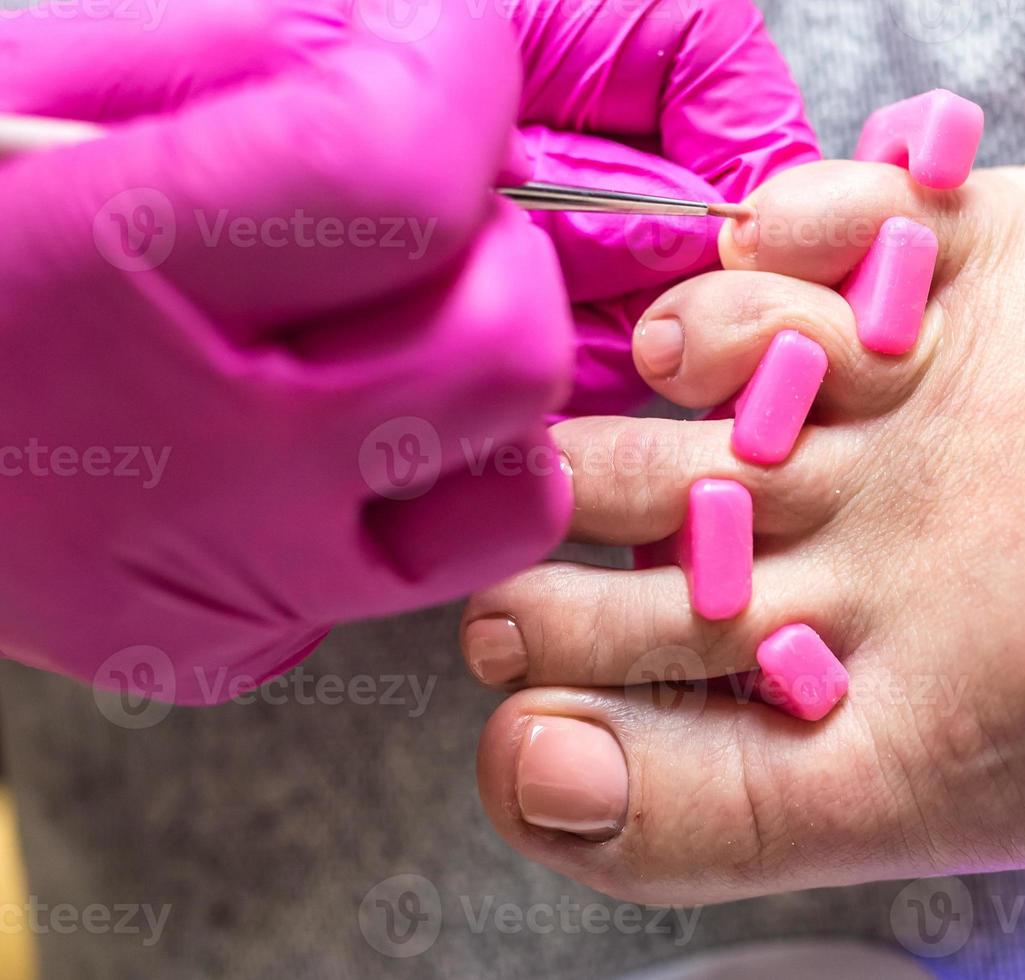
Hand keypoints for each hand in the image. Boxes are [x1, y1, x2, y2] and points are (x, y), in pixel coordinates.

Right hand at [0, 0, 571, 701]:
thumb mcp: (29, 70)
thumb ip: (255, 51)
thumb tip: (429, 56)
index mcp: (101, 273)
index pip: (398, 178)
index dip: (455, 85)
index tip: (441, 56)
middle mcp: (182, 463)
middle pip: (505, 354)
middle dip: (494, 252)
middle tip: (418, 218)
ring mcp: (212, 580)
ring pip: (509, 495)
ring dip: (481, 392)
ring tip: (378, 338)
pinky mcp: (222, 646)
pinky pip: (414, 566)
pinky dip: (403, 488)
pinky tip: (312, 435)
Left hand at [459, 82, 1024, 902]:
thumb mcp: (928, 784)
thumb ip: (713, 813)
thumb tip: (528, 782)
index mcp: (865, 664)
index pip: (665, 663)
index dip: (562, 648)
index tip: (508, 634)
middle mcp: (873, 531)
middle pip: (670, 505)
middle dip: (590, 491)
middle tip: (544, 484)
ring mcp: (909, 396)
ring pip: (726, 365)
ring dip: (695, 354)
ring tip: (694, 363)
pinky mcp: (948, 268)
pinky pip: (820, 229)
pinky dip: (783, 235)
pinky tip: (796, 257)